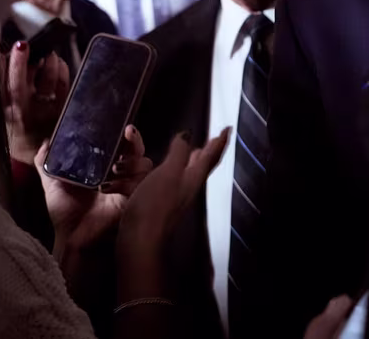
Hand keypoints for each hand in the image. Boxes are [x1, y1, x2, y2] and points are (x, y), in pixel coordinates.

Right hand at [2, 41, 68, 163]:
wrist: (36, 154)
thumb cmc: (17, 127)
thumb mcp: (3, 112)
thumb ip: (3, 87)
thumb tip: (0, 55)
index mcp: (4, 110)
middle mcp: (22, 111)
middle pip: (18, 85)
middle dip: (18, 63)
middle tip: (22, 45)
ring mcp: (44, 110)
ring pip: (46, 82)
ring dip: (47, 62)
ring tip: (46, 51)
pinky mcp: (62, 109)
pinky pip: (64, 85)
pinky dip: (62, 69)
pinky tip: (58, 62)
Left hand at [37, 124, 152, 255]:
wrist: (70, 238)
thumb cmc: (65, 213)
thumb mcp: (53, 184)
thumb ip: (48, 163)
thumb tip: (45, 143)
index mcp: (106, 167)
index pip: (124, 145)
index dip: (129, 135)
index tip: (126, 127)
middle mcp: (121, 175)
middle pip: (140, 152)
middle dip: (136, 143)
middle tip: (128, 136)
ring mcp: (129, 188)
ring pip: (145, 166)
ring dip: (132, 163)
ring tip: (114, 168)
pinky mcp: (132, 202)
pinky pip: (138, 187)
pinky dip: (125, 183)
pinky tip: (107, 188)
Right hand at [118, 130, 230, 256]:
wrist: (141, 239)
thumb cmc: (155, 205)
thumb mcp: (168, 172)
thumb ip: (178, 153)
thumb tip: (187, 136)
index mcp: (193, 177)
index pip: (211, 156)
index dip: (220, 141)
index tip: (227, 129)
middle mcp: (189, 187)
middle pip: (205, 165)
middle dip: (211, 150)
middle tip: (216, 138)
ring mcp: (178, 197)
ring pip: (193, 173)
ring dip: (196, 160)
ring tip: (197, 150)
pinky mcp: (165, 204)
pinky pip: (179, 180)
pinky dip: (181, 170)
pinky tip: (174, 171)